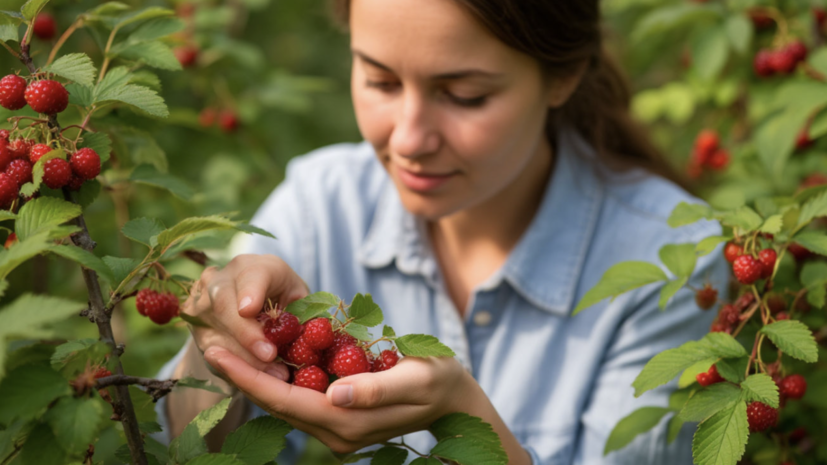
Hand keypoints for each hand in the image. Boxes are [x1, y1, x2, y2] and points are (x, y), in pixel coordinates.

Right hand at [182, 254, 309, 382]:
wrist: (248, 310)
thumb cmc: (283, 305)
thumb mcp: (299, 304)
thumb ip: (305, 315)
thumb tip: (314, 333)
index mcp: (255, 266)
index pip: (252, 274)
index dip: (250, 291)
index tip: (248, 310)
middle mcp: (223, 276)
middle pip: (224, 302)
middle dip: (246, 334)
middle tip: (269, 356)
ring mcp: (202, 298)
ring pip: (214, 327)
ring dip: (241, 354)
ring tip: (270, 371)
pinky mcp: (192, 321)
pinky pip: (208, 345)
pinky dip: (231, 362)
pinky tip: (251, 375)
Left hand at [203, 345, 476, 453]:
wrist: (454, 401)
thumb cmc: (439, 382)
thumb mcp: (416, 377)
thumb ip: (376, 389)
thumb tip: (335, 392)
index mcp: (349, 421)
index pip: (287, 399)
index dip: (249, 377)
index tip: (219, 352)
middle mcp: (336, 433)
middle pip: (276, 403)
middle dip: (241, 376)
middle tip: (209, 344)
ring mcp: (336, 430)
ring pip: (284, 404)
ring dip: (255, 378)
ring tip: (225, 348)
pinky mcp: (339, 420)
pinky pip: (300, 401)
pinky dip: (278, 380)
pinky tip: (262, 359)